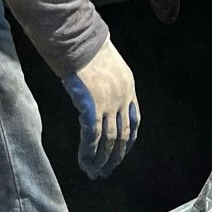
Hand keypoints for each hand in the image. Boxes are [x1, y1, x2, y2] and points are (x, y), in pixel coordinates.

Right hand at [64, 38, 138, 177]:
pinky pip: (92, 137)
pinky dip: (89, 152)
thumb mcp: (107, 63)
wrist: (78, 39)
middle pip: (123, 136)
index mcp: (129, 87)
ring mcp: (108, 103)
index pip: (134, 121)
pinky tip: (85, 163)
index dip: (128, 141)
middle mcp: (122, 98)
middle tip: (106, 172)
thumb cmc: (87, 47)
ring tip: (94, 173)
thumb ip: (108, 82)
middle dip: (115, 157)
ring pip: (108, 141)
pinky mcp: (92, 107)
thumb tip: (98, 95)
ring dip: (101, 160)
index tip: (121, 154)